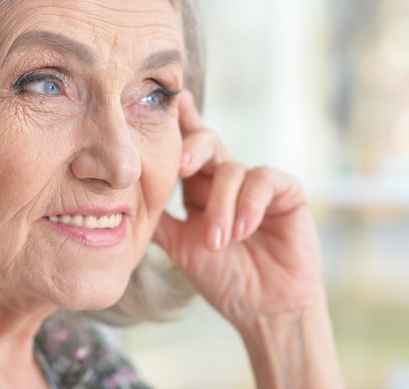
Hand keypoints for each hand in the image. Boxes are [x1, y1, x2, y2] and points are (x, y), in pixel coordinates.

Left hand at [154, 91, 325, 328]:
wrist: (262, 310)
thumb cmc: (223, 279)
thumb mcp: (180, 246)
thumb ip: (158, 219)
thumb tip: (122, 197)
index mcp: (201, 189)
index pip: (188, 149)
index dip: (180, 122)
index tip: (168, 99)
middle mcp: (228, 180)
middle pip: (208, 142)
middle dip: (192, 147)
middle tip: (179, 165)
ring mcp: (258, 184)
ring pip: (232, 169)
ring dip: (221, 206)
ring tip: (216, 242)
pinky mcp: (286, 192)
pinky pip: (264, 181)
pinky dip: (249, 205)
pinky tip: (242, 232)